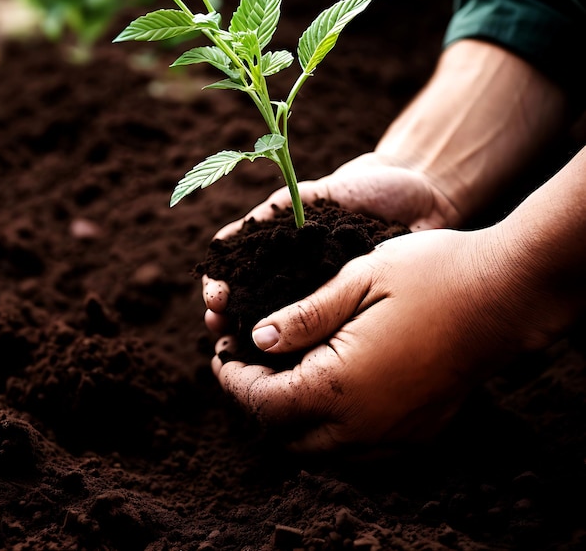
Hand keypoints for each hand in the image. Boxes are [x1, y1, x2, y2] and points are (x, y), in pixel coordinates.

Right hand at [203, 152, 460, 332]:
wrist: (421, 196)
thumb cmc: (367, 186)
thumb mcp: (318, 194)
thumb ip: (279, 210)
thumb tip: (229, 238)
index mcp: (284, 246)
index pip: (238, 268)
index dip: (221, 282)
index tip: (217, 295)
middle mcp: (298, 273)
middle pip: (252, 298)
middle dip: (229, 314)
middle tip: (218, 326)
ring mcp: (325, 295)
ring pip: (282, 321)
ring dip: (256, 337)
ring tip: (238, 349)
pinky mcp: (354, 310)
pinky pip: (324, 332)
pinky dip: (300, 347)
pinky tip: (284, 362)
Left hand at [211, 225, 564, 453]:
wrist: (504, 294)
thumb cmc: (432, 274)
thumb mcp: (357, 278)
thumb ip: (303, 316)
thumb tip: (258, 338)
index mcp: (340, 385)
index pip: (263, 403)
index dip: (232, 379)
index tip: (221, 353)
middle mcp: (365, 425)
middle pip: (285, 435)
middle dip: (255, 401)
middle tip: (246, 363)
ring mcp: (395, 437)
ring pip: (320, 452)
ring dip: (290, 419)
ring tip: (283, 374)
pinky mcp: (418, 435)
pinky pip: (357, 453)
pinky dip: (328, 430)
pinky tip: (329, 389)